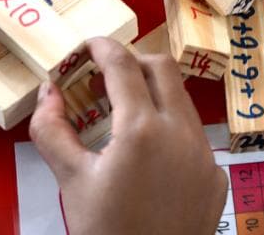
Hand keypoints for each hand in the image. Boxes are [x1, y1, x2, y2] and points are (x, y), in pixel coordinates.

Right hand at [29, 38, 228, 234]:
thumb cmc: (106, 231)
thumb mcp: (70, 180)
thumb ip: (52, 129)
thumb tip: (47, 92)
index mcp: (141, 129)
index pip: (123, 64)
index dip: (102, 47)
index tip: (87, 47)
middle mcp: (180, 133)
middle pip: (162, 68)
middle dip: (131, 63)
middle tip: (102, 78)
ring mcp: (204, 155)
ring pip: (181, 102)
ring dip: (152, 96)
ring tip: (121, 117)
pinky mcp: (216, 176)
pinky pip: (193, 137)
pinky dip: (169, 131)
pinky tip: (147, 158)